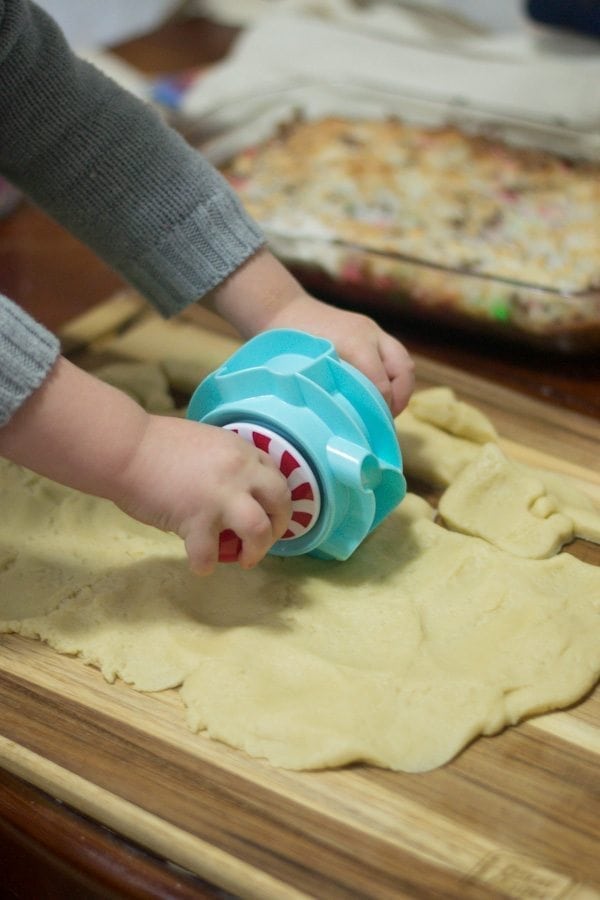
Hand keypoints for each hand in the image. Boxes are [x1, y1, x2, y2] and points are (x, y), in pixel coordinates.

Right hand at [116, 416, 291, 574]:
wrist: (125, 448)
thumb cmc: (155, 444)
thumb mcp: (206, 443)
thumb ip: (226, 463)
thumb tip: (233, 490)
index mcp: (242, 451)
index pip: (277, 478)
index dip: (276, 502)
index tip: (268, 515)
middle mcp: (240, 471)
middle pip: (281, 502)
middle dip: (278, 527)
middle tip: (262, 541)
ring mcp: (221, 496)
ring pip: (259, 530)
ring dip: (255, 550)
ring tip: (242, 559)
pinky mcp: (197, 519)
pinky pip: (209, 554)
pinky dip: (205, 565)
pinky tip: (199, 564)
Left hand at [208, 249, 413, 416]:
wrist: (284, 309)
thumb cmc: (287, 343)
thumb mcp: (302, 370)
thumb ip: (328, 393)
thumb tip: (347, 423)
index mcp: (354, 343)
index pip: (382, 384)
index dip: (381, 409)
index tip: (372, 428)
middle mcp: (370, 334)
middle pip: (404, 371)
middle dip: (399, 399)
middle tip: (384, 420)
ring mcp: (374, 331)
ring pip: (403, 363)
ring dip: (399, 388)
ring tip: (383, 410)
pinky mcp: (373, 333)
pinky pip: (393, 357)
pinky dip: (391, 378)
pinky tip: (376, 394)